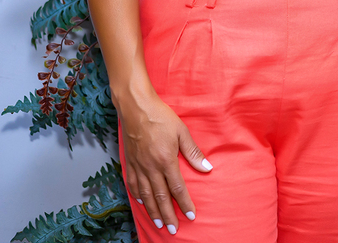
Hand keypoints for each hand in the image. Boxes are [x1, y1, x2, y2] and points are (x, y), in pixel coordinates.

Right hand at [119, 95, 212, 233]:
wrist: (136, 107)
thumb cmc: (161, 117)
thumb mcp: (182, 132)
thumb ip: (193, 152)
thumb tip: (207, 167)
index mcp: (165, 160)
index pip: (177, 188)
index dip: (184, 203)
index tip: (190, 216)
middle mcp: (150, 167)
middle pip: (160, 197)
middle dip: (168, 214)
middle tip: (173, 229)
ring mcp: (138, 166)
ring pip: (146, 194)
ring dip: (153, 210)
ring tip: (159, 223)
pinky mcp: (130, 162)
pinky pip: (133, 184)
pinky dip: (138, 196)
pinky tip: (142, 202)